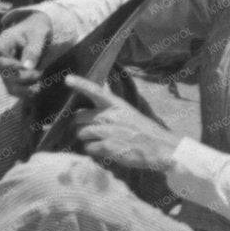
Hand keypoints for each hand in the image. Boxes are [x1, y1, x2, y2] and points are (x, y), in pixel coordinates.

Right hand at [0, 14, 52, 95]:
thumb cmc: (38, 28)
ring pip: (9, 86)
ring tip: (39, 82)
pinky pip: (15, 91)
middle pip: (3, 75)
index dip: (7, 65)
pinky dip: (27, 92)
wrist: (40, 31)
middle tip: (38, 73)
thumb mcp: (39, 33)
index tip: (22, 66)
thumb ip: (33, 49)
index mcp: (4, 43)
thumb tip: (27, 67)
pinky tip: (37, 87)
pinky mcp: (15, 78)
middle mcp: (3, 58)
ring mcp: (8, 69)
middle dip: (22, 77)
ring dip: (25, 88)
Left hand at [65, 74, 184, 173]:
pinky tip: (105, 151)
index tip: (68, 79)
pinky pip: (88, 148)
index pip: (96, 91)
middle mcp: (110, 115)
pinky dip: (93, 151)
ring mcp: (108, 131)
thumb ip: (110, 110)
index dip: (81, 84)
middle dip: (80, 124)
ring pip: (81, 133)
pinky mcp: (107, 146)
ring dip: (86, 139)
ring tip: (101, 141)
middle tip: (90, 130)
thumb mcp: (128, 114)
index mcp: (117, 105)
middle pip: (79, 117)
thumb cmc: (144, 132)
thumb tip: (89, 108)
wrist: (161, 148)